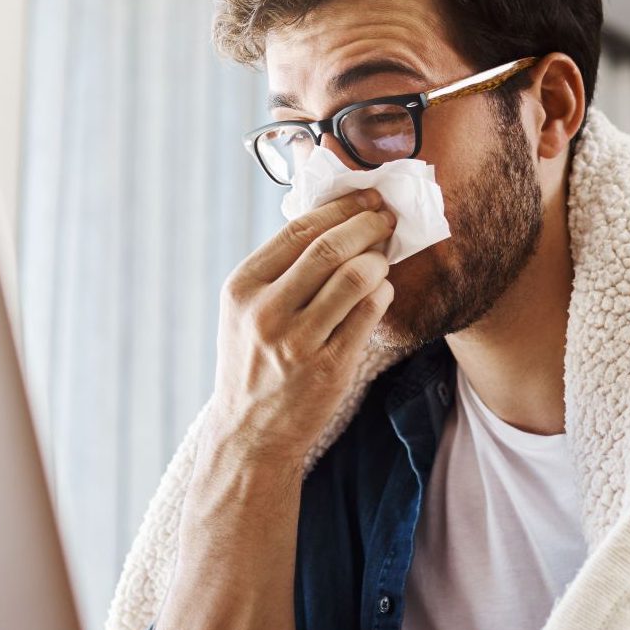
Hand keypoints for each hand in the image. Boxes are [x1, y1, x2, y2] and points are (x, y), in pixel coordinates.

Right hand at [208, 189, 396, 464]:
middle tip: (386, 219)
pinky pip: (369, 314)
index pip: (297, 231)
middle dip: (368, 226)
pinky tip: (382, 292)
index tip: (365, 199)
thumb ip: (279, 268)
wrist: (250, 431)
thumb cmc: (254, 360)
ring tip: (382, 259)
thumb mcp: (246, 310)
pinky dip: (383, 294)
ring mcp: (297, 342)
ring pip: (355, 278)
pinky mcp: (329, 368)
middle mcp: (266, 312)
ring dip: (378, 260)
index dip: (339, 209)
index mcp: (242, 288)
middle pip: (330, 248)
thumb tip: (332, 218)